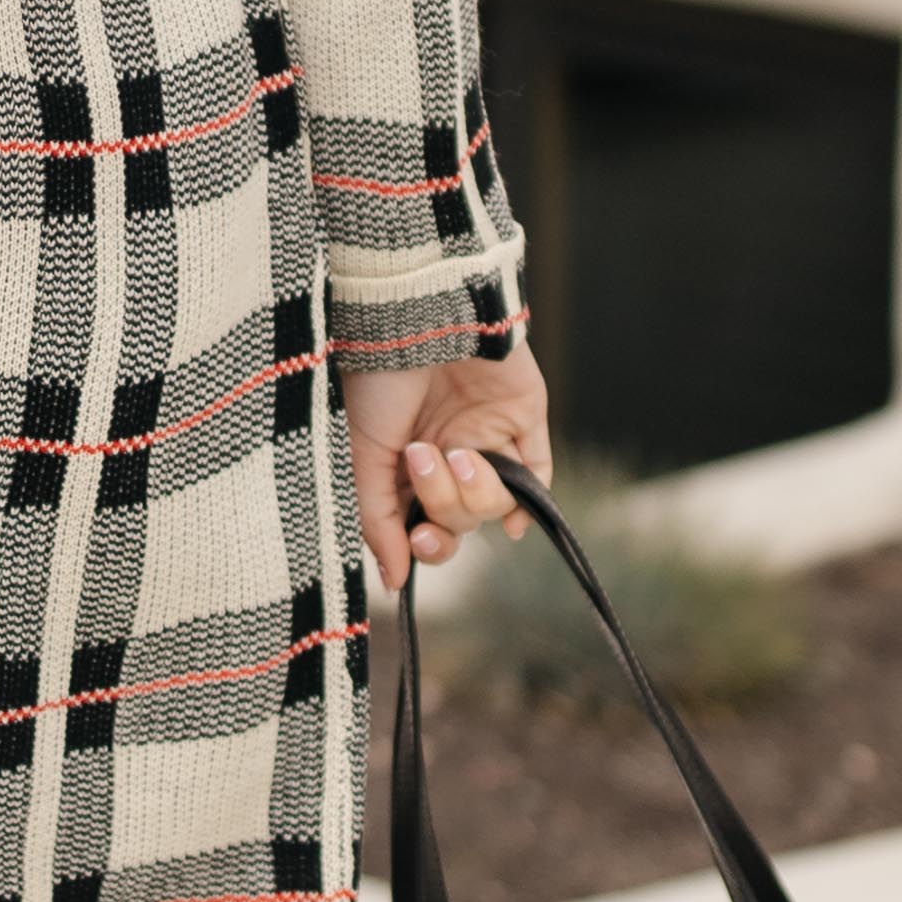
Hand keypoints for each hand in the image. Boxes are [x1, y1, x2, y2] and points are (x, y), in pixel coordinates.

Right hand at [343, 337, 552, 598]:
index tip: (418, 538)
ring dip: (475, 490)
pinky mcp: (523, 421)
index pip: (424, 529)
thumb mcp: (364, 455)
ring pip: (495, 505)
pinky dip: (529, 501)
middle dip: (446, 506)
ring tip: (456, 450)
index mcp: (407, 468)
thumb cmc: (379, 380)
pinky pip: (537, 477)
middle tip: (427, 462)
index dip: (426, 545)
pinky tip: (517, 519)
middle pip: (460, 522)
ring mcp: (487, 440)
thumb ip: (380, 522)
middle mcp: (447, 458)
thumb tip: (395, 582)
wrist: (419, 319)